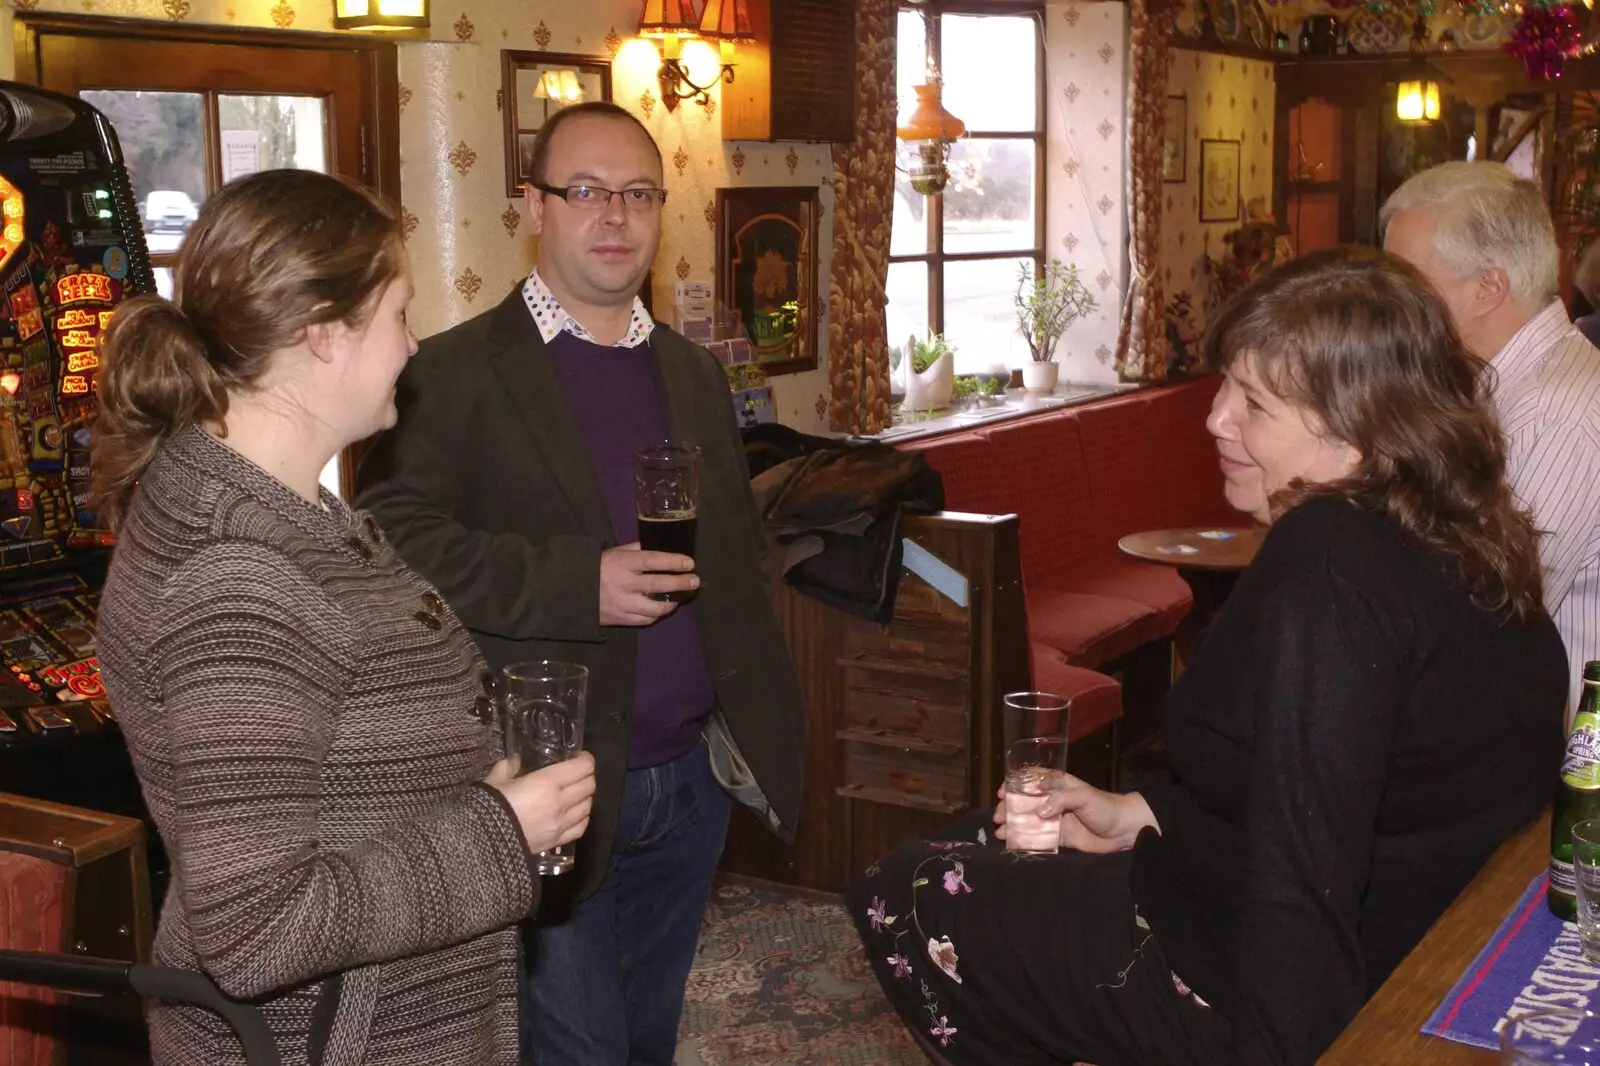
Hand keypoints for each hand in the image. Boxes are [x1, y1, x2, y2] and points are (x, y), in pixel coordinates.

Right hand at [488, 751, 596, 854]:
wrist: (482, 843)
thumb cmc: (489, 806)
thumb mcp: (496, 778)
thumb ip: (510, 766)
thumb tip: (517, 761)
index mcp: (547, 783)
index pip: (583, 767)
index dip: (585, 759)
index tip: (578, 757)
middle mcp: (560, 802)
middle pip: (589, 785)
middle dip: (586, 776)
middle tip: (576, 774)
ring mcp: (561, 824)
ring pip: (588, 806)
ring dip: (584, 797)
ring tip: (574, 793)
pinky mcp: (558, 841)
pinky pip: (581, 826)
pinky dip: (582, 817)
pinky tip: (573, 813)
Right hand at [599, 543, 697, 625]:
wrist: (572, 590)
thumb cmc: (598, 567)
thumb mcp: (615, 552)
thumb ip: (637, 549)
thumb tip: (660, 545)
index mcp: (622, 563)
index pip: (652, 561)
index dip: (673, 562)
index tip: (689, 563)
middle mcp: (624, 584)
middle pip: (658, 585)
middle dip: (680, 583)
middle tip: (694, 581)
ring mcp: (622, 603)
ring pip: (655, 608)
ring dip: (672, 603)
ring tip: (681, 596)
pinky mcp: (621, 619)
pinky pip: (646, 620)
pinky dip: (657, 614)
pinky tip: (663, 607)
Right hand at [993, 774, 1157, 853]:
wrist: (1124, 831)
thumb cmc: (1105, 807)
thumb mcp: (1084, 796)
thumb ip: (1061, 799)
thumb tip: (1040, 811)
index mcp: (1059, 785)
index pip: (1032, 780)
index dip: (1015, 784)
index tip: (1002, 792)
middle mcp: (1054, 800)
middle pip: (1026, 802)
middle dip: (1009, 808)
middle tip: (998, 816)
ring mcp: (1056, 819)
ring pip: (1029, 820)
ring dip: (1014, 825)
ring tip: (1000, 832)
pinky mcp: (1061, 837)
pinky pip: (1039, 838)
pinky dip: (1025, 840)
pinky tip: (1013, 843)